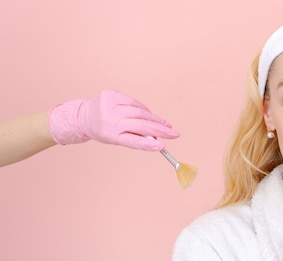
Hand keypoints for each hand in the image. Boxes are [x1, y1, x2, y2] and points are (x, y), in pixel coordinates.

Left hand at [48, 89, 179, 150]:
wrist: (84, 116)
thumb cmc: (104, 130)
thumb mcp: (116, 139)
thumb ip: (135, 138)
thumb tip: (158, 138)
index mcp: (109, 135)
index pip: (132, 141)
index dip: (148, 144)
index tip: (163, 146)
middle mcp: (108, 119)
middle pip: (140, 125)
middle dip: (160, 129)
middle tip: (174, 134)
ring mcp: (109, 105)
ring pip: (140, 112)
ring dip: (155, 119)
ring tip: (165, 126)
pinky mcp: (111, 94)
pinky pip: (135, 102)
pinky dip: (144, 109)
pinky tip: (148, 115)